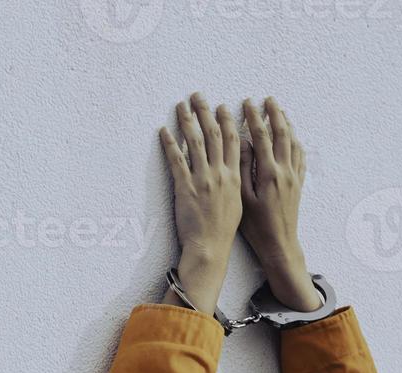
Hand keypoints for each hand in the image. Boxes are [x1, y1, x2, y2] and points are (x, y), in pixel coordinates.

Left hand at [159, 93, 241, 315]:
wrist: (210, 248)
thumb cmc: (223, 230)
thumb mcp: (238, 202)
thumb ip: (236, 180)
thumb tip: (235, 166)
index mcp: (235, 176)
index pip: (234, 141)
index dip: (228, 121)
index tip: (223, 106)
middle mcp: (220, 173)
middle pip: (214, 134)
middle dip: (205, 112)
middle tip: (198, 95)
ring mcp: (202, 179)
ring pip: (194, 142)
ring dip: (187, 121)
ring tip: (180, 106)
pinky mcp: (185, 187)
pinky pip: (176, 160)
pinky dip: (169, 143)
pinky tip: (163, 130)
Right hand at [239, 97, 322, 311]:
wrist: (280, 244)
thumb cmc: (256, 227)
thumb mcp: (243, 199)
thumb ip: (243, 169)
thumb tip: (244, 144)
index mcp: (268, 174)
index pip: (261, 137)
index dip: (253, 118)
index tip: (246, 103)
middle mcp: (285, 171)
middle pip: (281, 134)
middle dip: (273, 114)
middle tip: (266, 99)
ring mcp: (294, 176)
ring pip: (293, 142)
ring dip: (285, 124)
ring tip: (278, 111)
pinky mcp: (298, 183)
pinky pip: (300, 155)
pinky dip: (294, 140)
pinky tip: (290, 135)